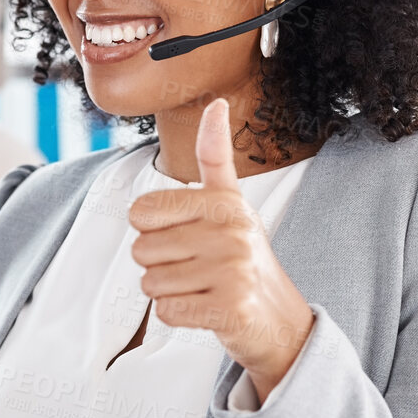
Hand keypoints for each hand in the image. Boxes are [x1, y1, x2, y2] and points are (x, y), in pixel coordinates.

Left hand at [127, 96, 314, 401]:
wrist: (277, 316)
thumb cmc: (240, 256)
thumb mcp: (231, 202)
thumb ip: (215, 156)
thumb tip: (216, 101)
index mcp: (223, 201)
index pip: (140, 211)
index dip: (150, 230)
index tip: (184, 235)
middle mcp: (231, 231)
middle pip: (141, 250)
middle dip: (159, 264)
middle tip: (196, 267)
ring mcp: (233, 271)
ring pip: (150, 283)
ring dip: (168, 291)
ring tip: (201, 286)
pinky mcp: (230, 308)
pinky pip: (165, 310)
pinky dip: (178, 314)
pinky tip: (205, 307)